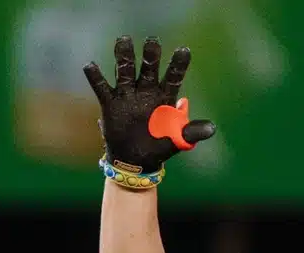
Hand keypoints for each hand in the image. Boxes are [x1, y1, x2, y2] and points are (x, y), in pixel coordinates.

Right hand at [83, 36, 215, 174]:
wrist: (135, 160)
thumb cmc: (159, 147)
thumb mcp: (178, 141)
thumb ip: (192, 132)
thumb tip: (212, 128)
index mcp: (165, 97)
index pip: (173, 77)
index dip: (178, 65)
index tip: (184, 51)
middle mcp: (146, 91)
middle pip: (148, 69)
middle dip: (150, 56)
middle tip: (152, 41)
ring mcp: (127, 95)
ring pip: (125, 72)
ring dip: (124, 57)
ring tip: (123, 41)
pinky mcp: (110, 103)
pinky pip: (102, 88)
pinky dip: (96, 78)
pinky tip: (91, 65)